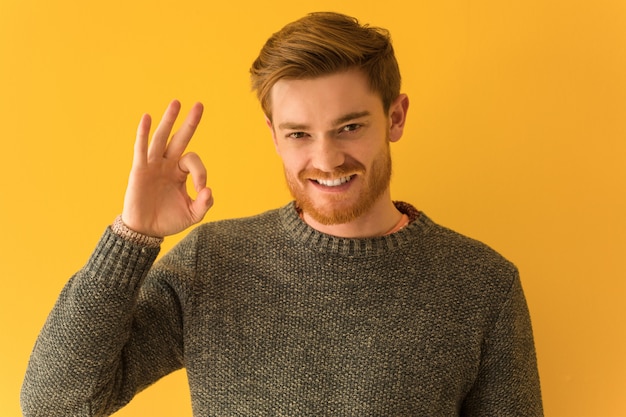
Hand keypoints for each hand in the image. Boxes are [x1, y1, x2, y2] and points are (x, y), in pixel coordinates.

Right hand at [121, 100, 213, 236]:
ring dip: (169, 120)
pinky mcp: (139, 170)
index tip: (202, 190)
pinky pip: (141, 149)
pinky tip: (147, 117)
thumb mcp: (192, 215)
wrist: (146, 231)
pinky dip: (143, 133)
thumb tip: (209, 191)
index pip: (193, 162)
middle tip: (199, 105)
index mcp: (180, 172)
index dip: (201, 173)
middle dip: (190, 123)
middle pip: (179, 139)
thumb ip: (204, 204)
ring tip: (176, 103)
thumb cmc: (168, 220)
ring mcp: (153, 165)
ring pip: (161, 138)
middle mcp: (167, 164)